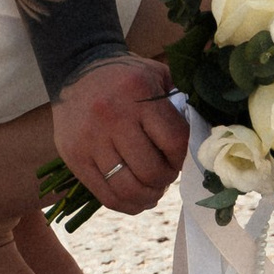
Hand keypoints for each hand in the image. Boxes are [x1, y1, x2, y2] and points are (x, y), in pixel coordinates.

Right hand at [52, 53, 184, 212]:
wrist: (76, 68)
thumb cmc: (125, 75)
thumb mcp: (156, 74)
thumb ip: (179, 102)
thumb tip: (199, 139)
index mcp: (138, 94)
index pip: (174, 141)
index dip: (183, 158)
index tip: (181, 158)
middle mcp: (113, 117)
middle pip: (151, 170)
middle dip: (166, 179)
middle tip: (166, 175)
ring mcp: (91, 140)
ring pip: (128, 188)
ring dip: (148, 196)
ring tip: (153, 190)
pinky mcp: (74, 157)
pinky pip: (105, 195)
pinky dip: (127, 205)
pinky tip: (136, 199)